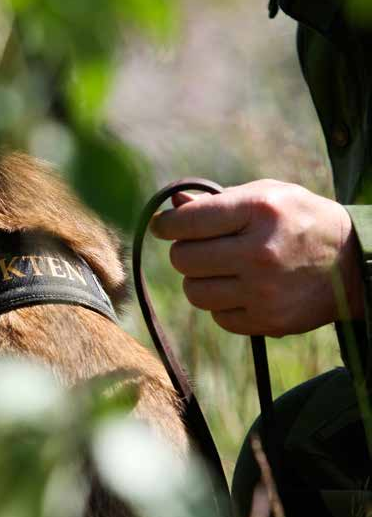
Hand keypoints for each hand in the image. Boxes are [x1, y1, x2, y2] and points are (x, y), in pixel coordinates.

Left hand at [151, 179, 364, 336]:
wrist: (352, 263)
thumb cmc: (299, 219)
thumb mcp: (265, 195)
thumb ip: (217, 201)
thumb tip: (173, 207)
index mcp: (258, 211)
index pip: (188, 222)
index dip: (166, 225)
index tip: (164, 226)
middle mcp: (260, 253)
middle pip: (184, 260)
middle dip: (184, 251)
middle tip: (198, 247)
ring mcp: (264, 291)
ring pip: (195, 292)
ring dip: (199, 279)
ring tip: (218, 268)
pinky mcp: (269, 321)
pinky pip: (218, 317)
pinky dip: (221, 304)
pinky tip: (239, 289)